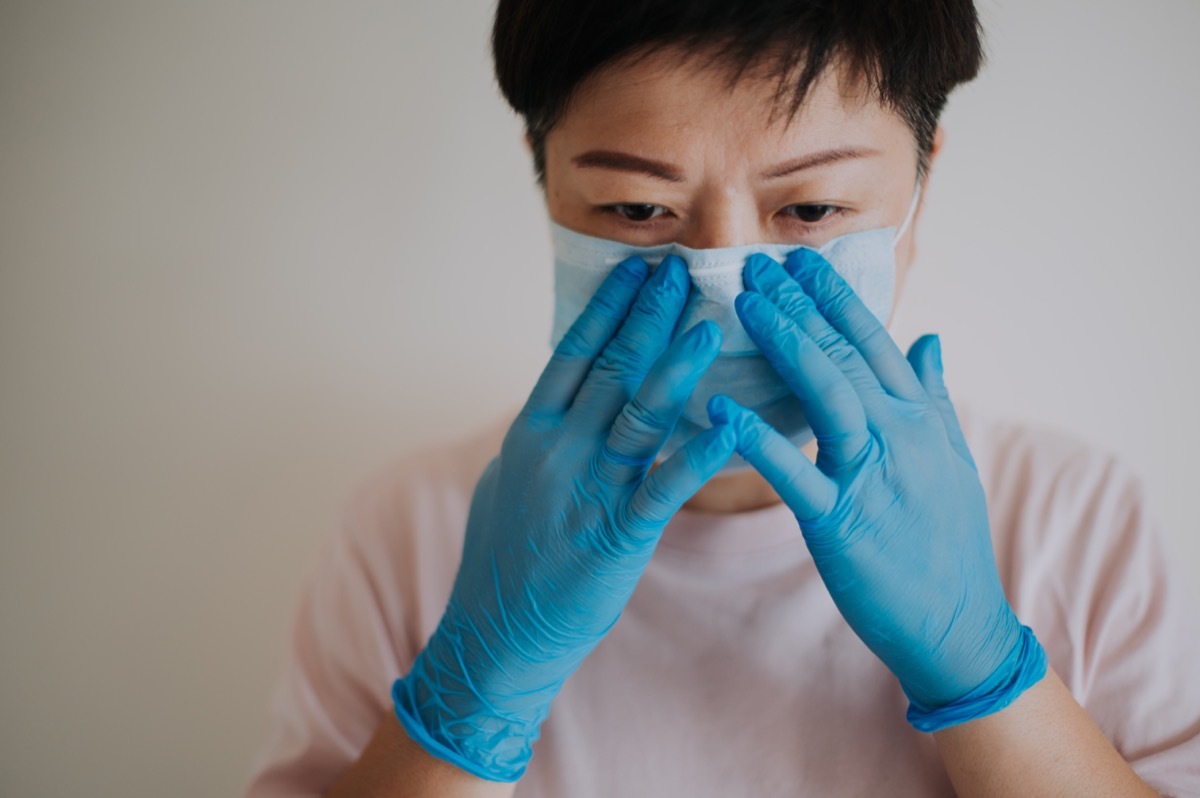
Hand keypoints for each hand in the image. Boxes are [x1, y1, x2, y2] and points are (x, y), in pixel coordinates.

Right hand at [393, 255, 734, 780]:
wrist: (495, 633)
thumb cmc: (503, 558)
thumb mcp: (508, 479)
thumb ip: (538, 434)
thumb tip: (555, 398)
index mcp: (529, 432)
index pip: (572, 353)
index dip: (608, 308)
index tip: (635, 267)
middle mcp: (556, 450)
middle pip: (608, 368)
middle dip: (646, 315)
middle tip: (679, 268)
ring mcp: (585, 491)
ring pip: (637, 414)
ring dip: (674, 365)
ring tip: (707, 322)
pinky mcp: (616, 535)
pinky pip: (664, 487)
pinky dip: (698, 454)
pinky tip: (731, 423)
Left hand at [709, 250, 1043, 726]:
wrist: (959, 625)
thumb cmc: (947, 541)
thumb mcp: (949, 458)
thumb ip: (931, 395)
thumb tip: (929, 338)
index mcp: (918, 417)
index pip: (874, 339)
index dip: (834, 296)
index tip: (800, 257)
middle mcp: (899, 434)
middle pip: (846, 352)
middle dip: (800, 302)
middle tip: (756, 260)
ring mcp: (871, 475)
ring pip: (829, 392)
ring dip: (787, 343)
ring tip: (745, 304)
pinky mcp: (841, 522)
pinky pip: (795, 473)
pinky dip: (758, 439)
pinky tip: (719, 408)